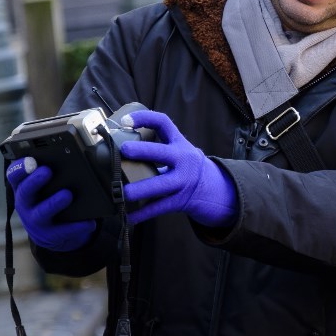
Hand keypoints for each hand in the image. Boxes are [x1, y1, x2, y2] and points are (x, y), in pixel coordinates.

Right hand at [5, 157, 96, 251]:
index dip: (19, 168)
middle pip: (25, 193)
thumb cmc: (49, 199)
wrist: (51, 232)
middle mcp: (25, 204)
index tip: (29, 160)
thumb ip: (51, 170)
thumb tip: (70, 152)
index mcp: (23, 188)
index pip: (14, 176)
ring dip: (54, 203)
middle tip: (47, 171)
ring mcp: (35, 221)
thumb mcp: (45, 186)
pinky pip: (63, 231)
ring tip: (67, 195)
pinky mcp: (50, 235)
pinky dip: (77, 226)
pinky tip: (89, 221)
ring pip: (42, 213)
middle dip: (34, 181)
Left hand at [120, 110, 238, 226]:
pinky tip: (130, 216)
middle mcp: (183, 160)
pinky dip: (143, 213)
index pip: (163, 123)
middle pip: (162, 153)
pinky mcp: (180, 200)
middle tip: (123, 150)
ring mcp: (182, 181)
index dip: (144, 118)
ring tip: (123, 193)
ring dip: (139, 189)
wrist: (215, 189)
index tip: (124, 120)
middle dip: (142, 151)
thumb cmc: (187, 167)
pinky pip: (159, 207)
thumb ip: (158, 149)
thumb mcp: (180, 151)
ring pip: (159, 185)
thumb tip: (120, 147)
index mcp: (179, 143)